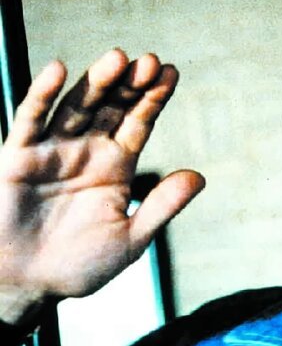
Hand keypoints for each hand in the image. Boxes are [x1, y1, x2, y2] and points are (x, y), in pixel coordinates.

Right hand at [0, 49, 204, 325]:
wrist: (23, 287)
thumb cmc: (77, 266)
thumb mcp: (130, 239)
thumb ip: (161, 206)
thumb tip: (199, 177)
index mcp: (116, 167)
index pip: (140, 123)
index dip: (154, 98)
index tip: (172, 73)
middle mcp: (87, 151)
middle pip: (113, 107)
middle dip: (132, 83)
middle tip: (151, 61)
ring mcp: (52, 150)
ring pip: (77, 106)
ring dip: (97, 81)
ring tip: (119, 58)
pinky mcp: (17, 157)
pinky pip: (29, 120)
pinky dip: (42, 95)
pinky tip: (59, 69)